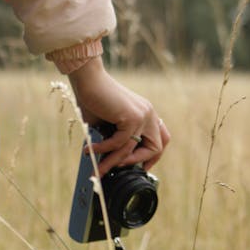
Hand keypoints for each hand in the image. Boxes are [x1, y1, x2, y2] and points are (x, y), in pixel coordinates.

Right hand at [68, 57, 169, 175]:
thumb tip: (112, 162)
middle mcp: (149, 114)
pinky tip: (90, 149)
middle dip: (138, 162)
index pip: (161, 140)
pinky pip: (120, 143)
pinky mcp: (132, 117)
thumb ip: (116, 140)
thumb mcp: (109, 124)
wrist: (88, 79)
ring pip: (131, 149)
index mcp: (146, 114)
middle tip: (118, 169)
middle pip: (157, 147)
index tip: (137, 167)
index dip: (151, 156)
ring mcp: (143, 115)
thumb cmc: (94, 100)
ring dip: (112, 162)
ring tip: (97, 169)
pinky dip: (103, 149)